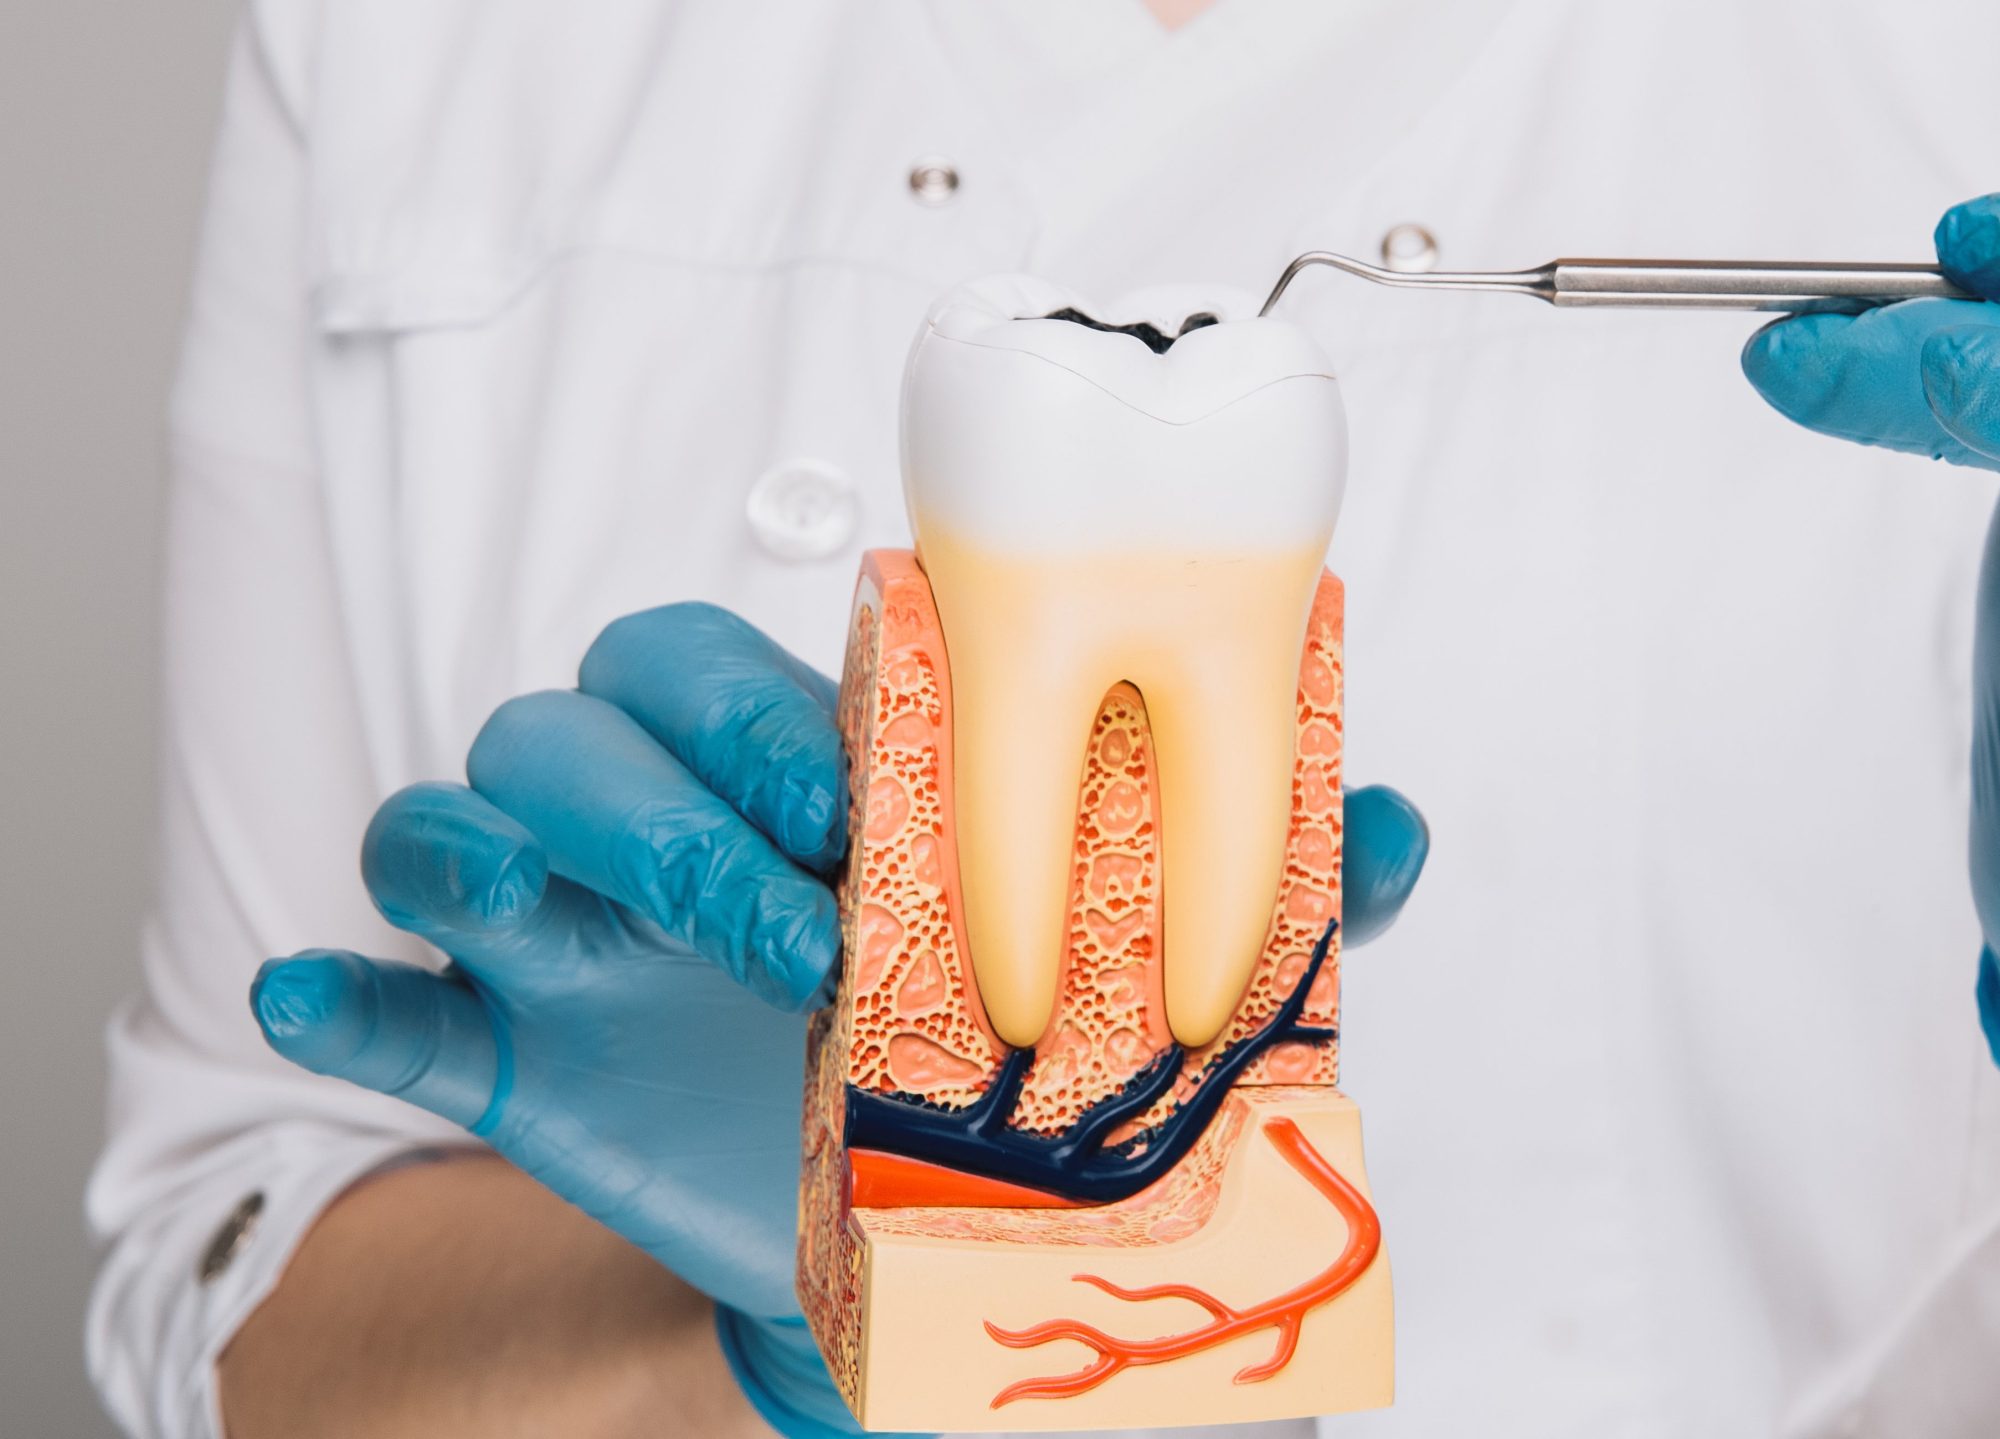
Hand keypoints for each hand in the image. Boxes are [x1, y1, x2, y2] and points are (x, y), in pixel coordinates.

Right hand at [251, 603, 1431, 1432]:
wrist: (887, 1228)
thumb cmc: (978, 1056)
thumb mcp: (1119, 982)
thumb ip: (1252, 898)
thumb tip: (1398, 823)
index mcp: (813, 772)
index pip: (761, 658)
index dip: (786, 696)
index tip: (862, 780)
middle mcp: (673, 817)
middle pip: (601, 703)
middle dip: (685, 789)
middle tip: (798, 901)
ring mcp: (567, 922)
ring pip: (472, 795)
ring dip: (535, 852)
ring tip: (641, 953)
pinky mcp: (495, 1037)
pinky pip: (380, 979)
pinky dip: (342, 982)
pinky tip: (331, 998)